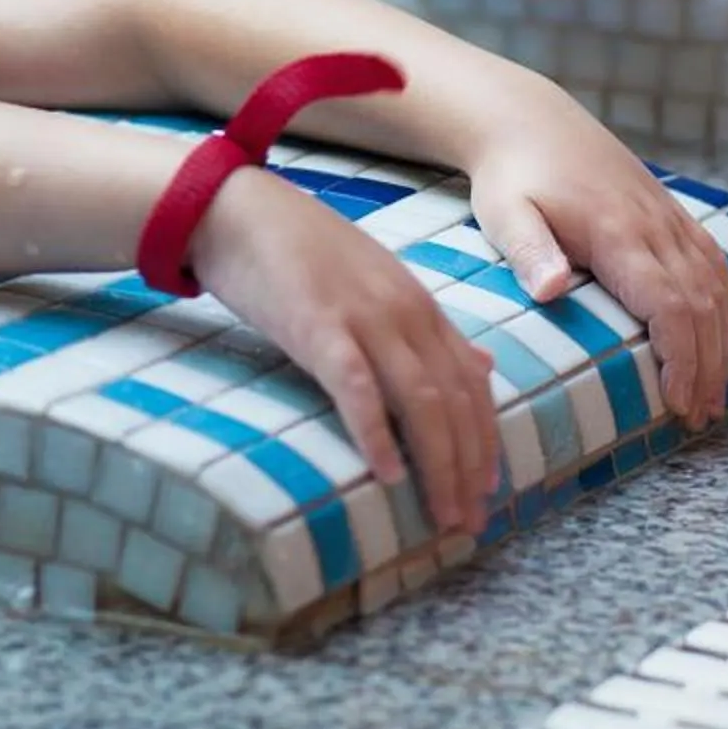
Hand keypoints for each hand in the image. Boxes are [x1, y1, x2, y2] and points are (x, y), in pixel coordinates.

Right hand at [189, 167, 499, 536]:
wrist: (239, 207)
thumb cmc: (301, 251)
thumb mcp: (378, 284)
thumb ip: (429, 330)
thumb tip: (485, 366)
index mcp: (419, 305)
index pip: (471, 383)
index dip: (485, 440)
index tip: (488, 489)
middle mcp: (404, 312)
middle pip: (455, 401)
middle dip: (468, 466)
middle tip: (471, 521)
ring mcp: (363, 318)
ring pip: (420, 401)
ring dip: (438, 464)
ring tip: (442, 513)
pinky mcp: (318, 327)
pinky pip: (357, 388)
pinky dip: (377, 434)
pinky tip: (387, 474)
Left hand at [463, 118, 727, 432]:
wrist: (531, 121)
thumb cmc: (512, 176)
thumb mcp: (505, 212)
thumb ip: (530, 252)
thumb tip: (551, 291)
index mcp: (616, 232)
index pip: (669, 305)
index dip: (681, 359)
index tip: (678, 404)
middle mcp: (654, 225)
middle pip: (701, 304)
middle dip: (706, 366)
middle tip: (700, 417)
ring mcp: (667, 217)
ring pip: (716, 285)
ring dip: (721, 342)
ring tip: (715, 394)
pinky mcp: (670, 213)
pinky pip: (713, 262)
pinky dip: (725, 305)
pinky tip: (722, 339)